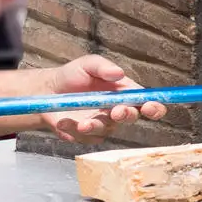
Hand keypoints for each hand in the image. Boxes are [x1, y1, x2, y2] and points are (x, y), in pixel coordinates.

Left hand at [40, 55, 166, 143]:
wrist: (47, 91)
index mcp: (124, 92)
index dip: (154, 107)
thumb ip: (102, 66)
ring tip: (82, 123)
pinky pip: (86, 137)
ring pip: (107, 130)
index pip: (146, 102)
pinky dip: (74, 130)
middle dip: (126, 115)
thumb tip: (118, 73)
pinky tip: (63, 121)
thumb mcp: (87, 64)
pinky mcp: (87, 136)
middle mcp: (117, 110)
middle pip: (131, 118)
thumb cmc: (72, 75)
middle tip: (116, 111)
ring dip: (96, 126)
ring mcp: (103, 124)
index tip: (149, 106)